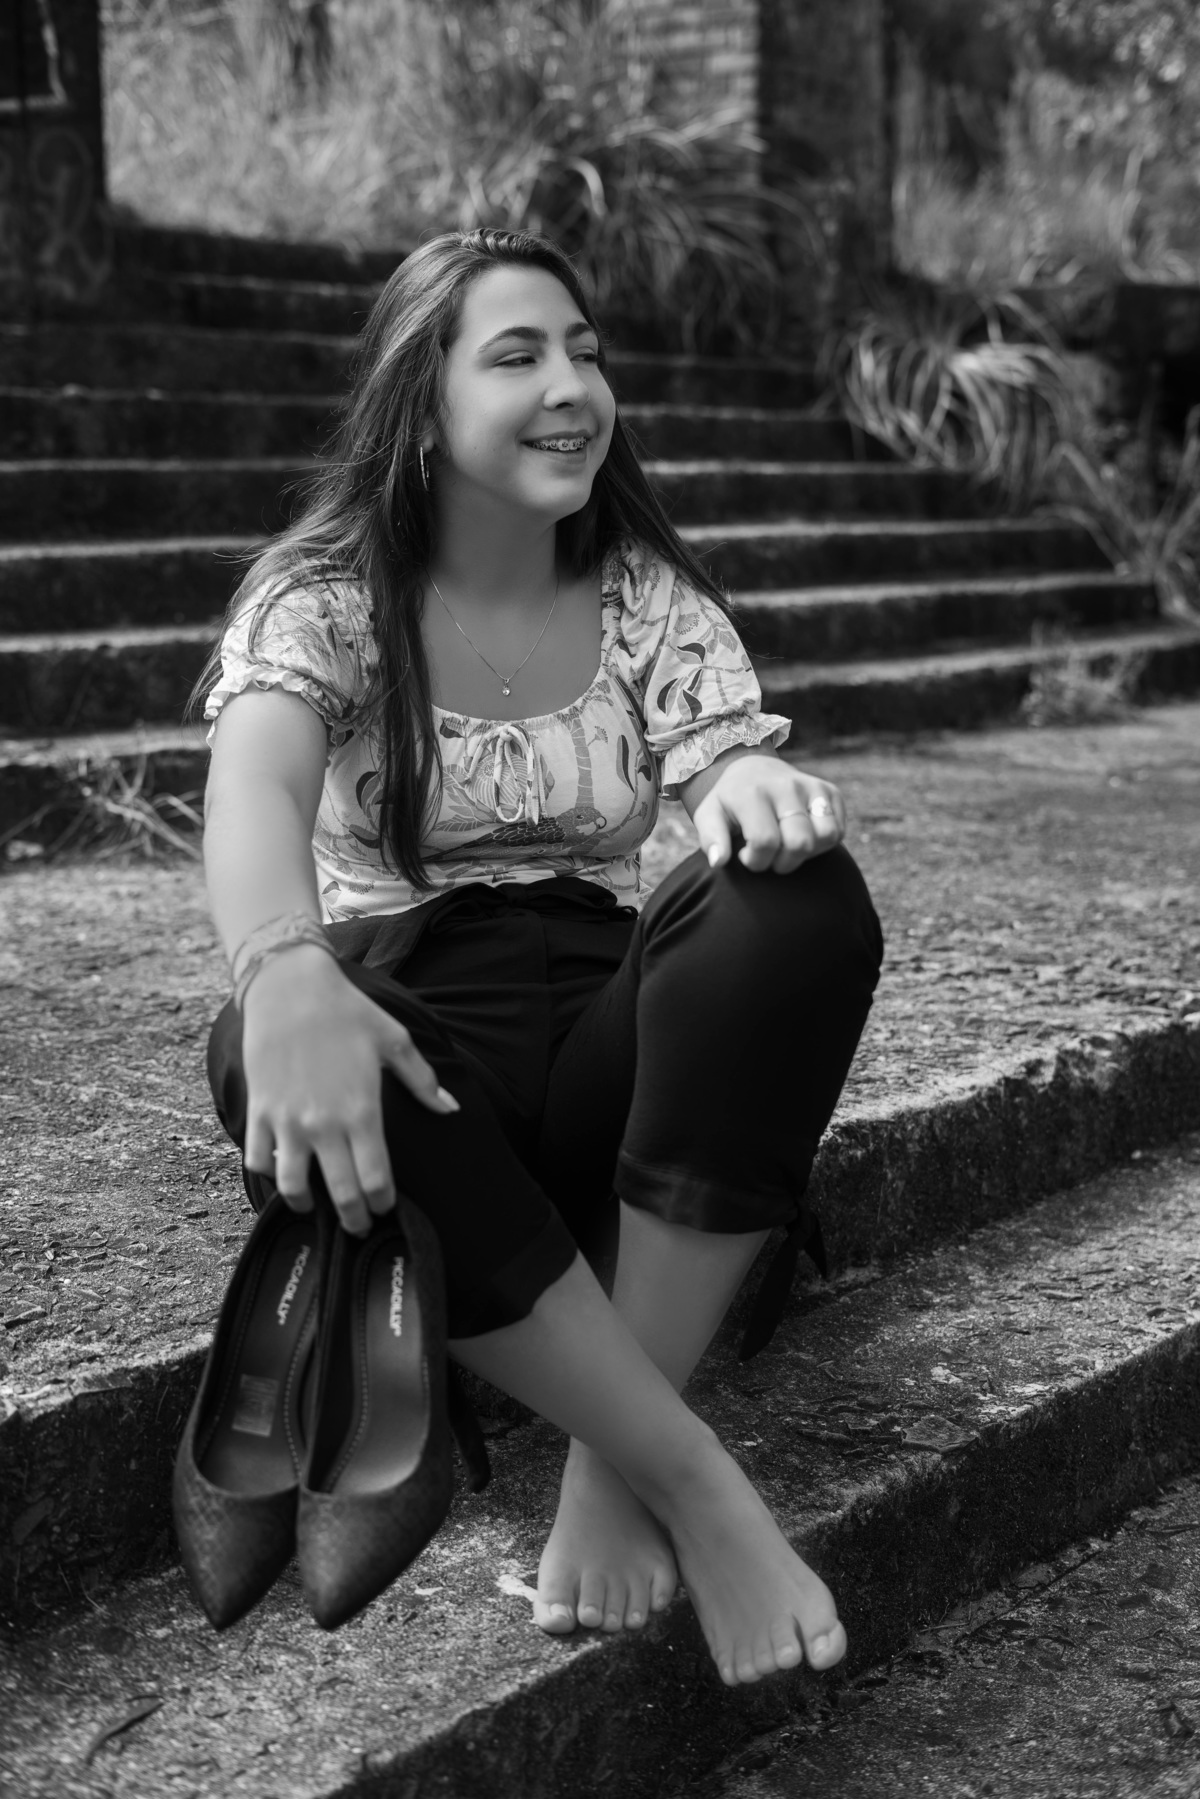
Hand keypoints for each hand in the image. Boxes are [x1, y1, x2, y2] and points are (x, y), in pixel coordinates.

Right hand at [240, 945, 458, 1235]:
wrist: (290, 987)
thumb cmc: (348, 1012)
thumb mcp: (395, 1041)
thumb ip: (423, 1081)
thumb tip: (450, 1108)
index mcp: (362, 1110)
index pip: (376, 1179)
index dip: (383, 1203)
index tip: (387, 1208)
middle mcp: (324, 1123)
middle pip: (341, 1194)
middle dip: (353, 1219)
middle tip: (359, 1227)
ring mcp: (287, 1120)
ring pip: (292, 1187)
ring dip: (306, 1205)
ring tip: (315, 1206)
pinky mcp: (259, 1110)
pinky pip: (258, 1159)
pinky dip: (268, 1174)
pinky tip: (283, 1171)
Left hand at [692, 755, 845, 874]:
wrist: (753, 769)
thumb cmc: (730, 802)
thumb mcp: (709, 815)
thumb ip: (710, 839)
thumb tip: (719, 862)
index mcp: (753, 792)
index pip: (765, 841)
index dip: (756, 861)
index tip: (746, 855)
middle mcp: (787, 786)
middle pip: (799, 842)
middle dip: (783, 862)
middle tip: (769, 855)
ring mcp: (812, 787)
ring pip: (827, 836)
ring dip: (807, 853)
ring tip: (787, 847)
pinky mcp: (831, 792)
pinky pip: (838, 832)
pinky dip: (822, 844)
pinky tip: (801, 837)